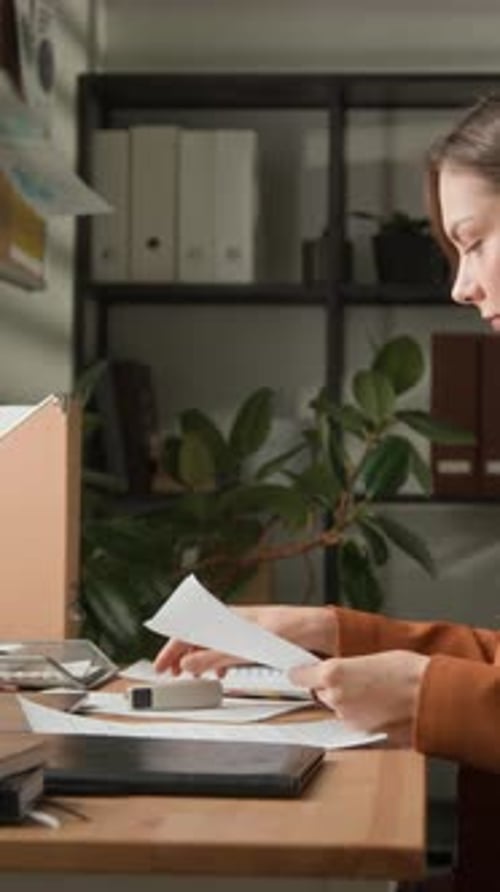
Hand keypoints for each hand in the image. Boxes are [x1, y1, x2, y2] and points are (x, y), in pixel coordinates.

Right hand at [153, 603, 337, 675]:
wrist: (319, 629)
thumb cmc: (290, 629)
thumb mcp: (249, 648)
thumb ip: (217, 656)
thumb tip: (189, 664)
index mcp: (228, 616)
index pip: (190, 628)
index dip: (172, 646)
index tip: (161, 664)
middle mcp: (232, 621)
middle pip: (197, 637)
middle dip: (180, 655)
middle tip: (169, 673)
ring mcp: (242, 631)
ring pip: (210, 644)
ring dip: (197, 660)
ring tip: (190, 676)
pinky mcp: (252, 641)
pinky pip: (226, 650)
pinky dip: (216, 662)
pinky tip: (218, 674)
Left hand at [289, 650, 429, 735]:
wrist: (431, 696)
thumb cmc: (407, 671)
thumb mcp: (370, 657)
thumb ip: (345, 666)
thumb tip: (333, 670)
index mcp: (334, 672)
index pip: (300, 676)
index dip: (301, 674)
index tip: (299, 673)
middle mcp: (336, 697)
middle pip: (319, 692)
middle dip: (330, 688)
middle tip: (353, 680)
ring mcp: (348, 719)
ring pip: (335, 708)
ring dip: (345, 703)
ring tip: (371, 693)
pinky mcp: (361, 734)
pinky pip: (351, 723)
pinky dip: (359, 716)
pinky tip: (377, 707)